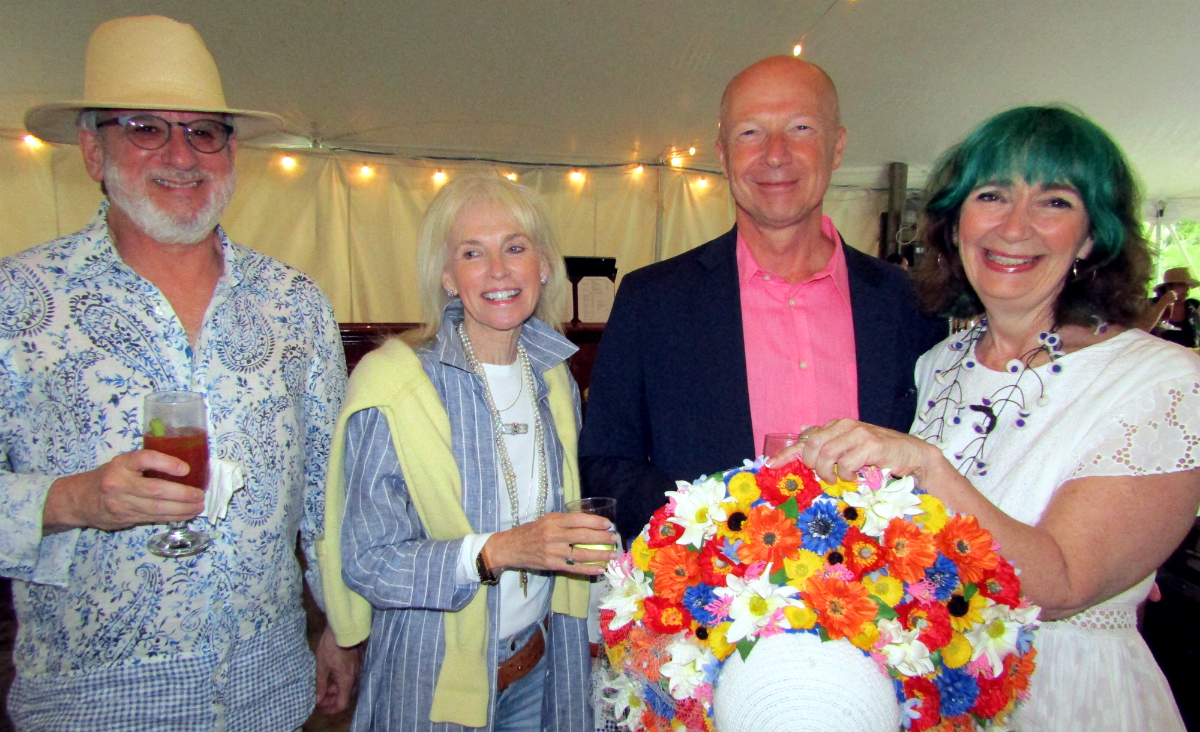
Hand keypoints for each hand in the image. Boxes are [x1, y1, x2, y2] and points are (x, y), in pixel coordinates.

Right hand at [42, 450, 204, 533]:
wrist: (78, 500)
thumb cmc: (108, 477)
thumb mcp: (122, 463)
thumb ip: (146, 464)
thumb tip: (184, 468)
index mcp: (121, 464)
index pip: (145, 459)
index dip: (167, 463)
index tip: (186, 469)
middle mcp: (119, 483)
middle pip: (156, 490)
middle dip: (182, 495)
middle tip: (200, 495)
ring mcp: (121, 503)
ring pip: (157, 508)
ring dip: (182, 509)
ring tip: (198, 506)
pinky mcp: (124, 518)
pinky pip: (153, 518)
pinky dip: (172, 517)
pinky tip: (185, 514)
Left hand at [315, 626, 362, 714]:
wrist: (343, 629)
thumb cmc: (330, 647)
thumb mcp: (322, 666)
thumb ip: (321, 685)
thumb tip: (319, 699)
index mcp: (346, 681)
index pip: (342, 704)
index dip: (331, 709)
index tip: (320, 707)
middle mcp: (354, 678)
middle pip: (345, 696)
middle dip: (331, 699)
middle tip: (319, 697)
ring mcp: (357, 670)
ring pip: (346, 687)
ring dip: (335, 690)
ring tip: (322, 686)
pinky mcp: (356, 663)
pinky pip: (348, 678)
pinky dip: (339, 682)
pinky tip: (329, 676)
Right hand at [483, 511, 617, 576]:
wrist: (511, 547)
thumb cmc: (530, 531)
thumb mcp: (546, 520)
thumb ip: (565, 521)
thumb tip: (589, 523)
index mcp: (553, 520)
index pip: (579, 519)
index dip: (596, 521)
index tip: (608, 524)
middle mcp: (554, 535)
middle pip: (583, 536)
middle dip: (602, 537)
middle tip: (614, 538)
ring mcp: (553, 551)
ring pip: (581, 553)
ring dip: (600, 555)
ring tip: (612, 554)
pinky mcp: (552, 565)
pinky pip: (574, 568)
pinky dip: (588, 569)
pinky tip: (600, 569)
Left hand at [768, 419, 937, 484]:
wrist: (913, 455)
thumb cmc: (880, 457)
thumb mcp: (851, 453)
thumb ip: (831, 455)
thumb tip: (806, 466)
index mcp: (837, 426)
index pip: (805, 438)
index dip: (786, 454)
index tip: (770, 465)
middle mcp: (845, 425)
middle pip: (811, 446)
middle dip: (812, 466)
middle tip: (825, 476)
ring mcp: (858, 433)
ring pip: (826, 455)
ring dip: (829, 473)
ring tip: (839, 479)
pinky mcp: (871, 444)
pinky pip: (846, 464)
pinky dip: (848, 475)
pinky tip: (857, 476)